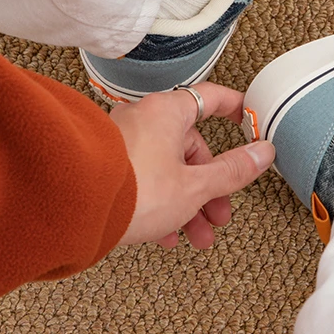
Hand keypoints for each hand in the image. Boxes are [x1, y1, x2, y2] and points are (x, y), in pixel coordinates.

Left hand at [110, 82, 274, 248]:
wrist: (71, 213)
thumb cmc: (132, 190)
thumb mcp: (195, 186)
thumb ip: (232, 171)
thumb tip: (262, 153)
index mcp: (167, 111)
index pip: (212, 98)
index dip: (235, 109)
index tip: (248, 121)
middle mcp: (143, 119)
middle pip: (191, 146)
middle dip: (210, 185)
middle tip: (220, 210)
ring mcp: (122, 143)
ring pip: (168, 169)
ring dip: (188, 203)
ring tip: (196, 235)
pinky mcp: (107, 167)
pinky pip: (144, 180)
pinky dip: (160, 204)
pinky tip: (165, 235)